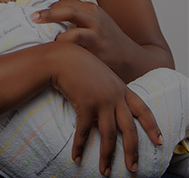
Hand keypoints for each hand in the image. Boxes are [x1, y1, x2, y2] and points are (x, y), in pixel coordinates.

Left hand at [32, 0, 131, 72]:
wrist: (130, 59)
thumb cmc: (108, 41)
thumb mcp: (96, 23)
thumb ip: (78, 17)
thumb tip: (54, 10)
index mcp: (92, 9)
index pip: (67, 2)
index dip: (51, 7)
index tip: (38, 13)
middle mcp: (94, 16)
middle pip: (68, 6)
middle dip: (49, 11)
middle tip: (33, 16)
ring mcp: (96, 29)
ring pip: (72, 17)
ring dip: (54, 22)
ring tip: (40, 31)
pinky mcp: (97, 44)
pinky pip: (76, 39)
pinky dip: (63, 40)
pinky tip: (55, 46)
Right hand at [50, 43, 162, 175]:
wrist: (63, 58)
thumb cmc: (80, 65)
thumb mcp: (102, 76)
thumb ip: (111, 92)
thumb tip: (113, 113)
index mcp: (121, 88)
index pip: (143, 109)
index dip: (152, 126)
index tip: (159, 141)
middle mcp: (115, 96)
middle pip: (129, 129)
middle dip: (132, 151)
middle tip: (133, 168)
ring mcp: (101, 100)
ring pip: (109, 135)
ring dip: (107, 156)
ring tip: (106, 171)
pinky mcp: (86, 104)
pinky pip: (84, 131)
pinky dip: (80, 146)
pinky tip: (77, 157)